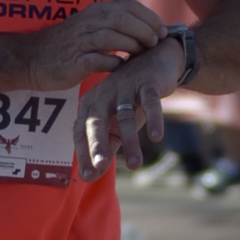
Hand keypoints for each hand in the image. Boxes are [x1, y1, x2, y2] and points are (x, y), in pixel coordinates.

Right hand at [20, 0, 161, 93]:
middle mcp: (88, 22)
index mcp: (95, 11)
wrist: (31, 59)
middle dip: (144, 30)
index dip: (149, 16)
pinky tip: (121, 68)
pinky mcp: (74, 62)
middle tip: (155, 42)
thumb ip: (112, 24)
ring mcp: (80, 41)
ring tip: (141, 54)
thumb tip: (144, 27)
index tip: (161, 29)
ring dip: (132, 46)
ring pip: (112, 37)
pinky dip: (113, 63)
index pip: (128, 6)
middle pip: (123, 19)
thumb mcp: (89, 26)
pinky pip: (98, 60)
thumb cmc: (66, 45)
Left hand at [74, 36, 185, 180]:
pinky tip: (157, 137)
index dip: (84, 153)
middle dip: (98, 144)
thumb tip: (88, 178)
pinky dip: (154, 119)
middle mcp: (103, 95)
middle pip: (96, 122)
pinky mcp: (146, 83)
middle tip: (100, 165)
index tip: (88, 175)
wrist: (155, 61)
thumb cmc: (130, 98)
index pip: (81, 132)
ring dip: (131, 141)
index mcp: (90, 105)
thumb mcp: (115, 123)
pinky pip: (149, 102)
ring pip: (124, 117)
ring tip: (136, 165)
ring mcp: (124, 88)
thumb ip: (105, 148)